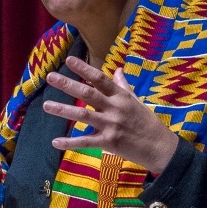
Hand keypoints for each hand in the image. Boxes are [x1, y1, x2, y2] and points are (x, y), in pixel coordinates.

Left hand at [42, 56, 178, 173]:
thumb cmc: (146, 122)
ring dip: (63, 110)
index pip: (100, 79)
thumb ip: (123, 86)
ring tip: (46, 105)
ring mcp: (111, 124)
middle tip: (50, 77)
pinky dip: (70, 142)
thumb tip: (118, 70)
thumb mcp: (136, 101)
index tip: (69, 60)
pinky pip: (86, 142)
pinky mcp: (109, 142)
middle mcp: (115, 108)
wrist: (160, 146)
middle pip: (88, 93)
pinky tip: (55, 142)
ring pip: (83, 115)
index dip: (84, 68)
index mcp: (120, 96)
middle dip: (68, 84)